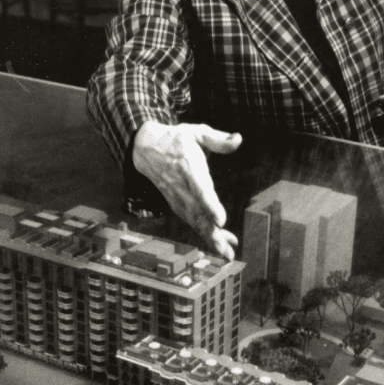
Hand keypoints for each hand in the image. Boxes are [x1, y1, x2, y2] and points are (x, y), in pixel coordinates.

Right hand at [133, 121, 241, 259]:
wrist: (144, 148)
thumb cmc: (175, 139)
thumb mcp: (195, 131)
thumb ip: (218, 139)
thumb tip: (239, 139)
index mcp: (187, 166)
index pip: (199, 188)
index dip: (209, 205)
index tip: (221, 220)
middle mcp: (181, 185)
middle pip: (197, 213)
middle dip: (212, 233)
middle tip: (227, 250)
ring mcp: (177, 196)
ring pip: (194, 220)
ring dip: (210, 238)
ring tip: (227, 253)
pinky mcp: (175, 203)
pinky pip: (191, 220)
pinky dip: (204, 233)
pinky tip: (220, 243)